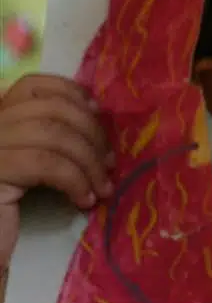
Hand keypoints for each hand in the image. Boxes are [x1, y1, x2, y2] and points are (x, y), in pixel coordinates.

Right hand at [0, 74, 113, 269]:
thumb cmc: (13, 216)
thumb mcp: (35, 167)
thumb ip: (54, 139)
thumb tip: (98, 117)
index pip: (32, 86)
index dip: (71, 93)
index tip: (97, 114)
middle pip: (50, 108)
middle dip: (91, 133)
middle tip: (108, 164)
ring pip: (52, 134)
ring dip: (88, 161)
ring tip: (101, 188)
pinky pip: (45, 163)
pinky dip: (74, 180)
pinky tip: (82, 200)